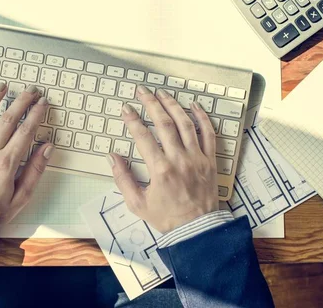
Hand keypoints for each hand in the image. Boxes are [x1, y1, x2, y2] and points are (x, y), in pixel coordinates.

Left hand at [0, 83, 52, 235]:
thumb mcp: (21, 197)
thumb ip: (35, 170)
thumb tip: (47, 147)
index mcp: (6, 164)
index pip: (26, 131)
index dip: (36, 114)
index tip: (43, 103)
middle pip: (8, 120)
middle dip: (22, 102)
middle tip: (32, 91)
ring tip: (3, 86)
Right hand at [107, 86, 218, 233]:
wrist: (196, 229)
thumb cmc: (166, 217)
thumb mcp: (137, 203)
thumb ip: (122, 178)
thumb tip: (112, 157)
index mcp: (160, 170)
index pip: (143, 136)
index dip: (132, 120)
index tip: (126, 109)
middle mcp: (179, 159)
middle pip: (164, 123)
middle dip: (151, 104)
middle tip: (143, 91)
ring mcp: (197, 158)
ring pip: (185, 123)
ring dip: (173, 105)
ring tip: (163, 93)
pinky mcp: (210, 160)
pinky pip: (208, 134)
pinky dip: (202, 117)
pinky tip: (194, 105)